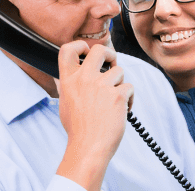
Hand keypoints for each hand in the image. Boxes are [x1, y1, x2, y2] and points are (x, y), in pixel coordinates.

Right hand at [55, 40, 133, 190]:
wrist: (88, 148)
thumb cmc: (78, 130)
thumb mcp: (65, 103)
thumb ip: (69, 86)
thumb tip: (70, 76)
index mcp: (68, 80)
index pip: (67, 49)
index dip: (80, 45)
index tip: (87, 52)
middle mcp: (84, 79)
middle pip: (100, 50)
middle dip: (110, 54)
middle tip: (112, 64)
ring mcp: (101, 87)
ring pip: (119, 71)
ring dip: (120, 84)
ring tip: (116, 101)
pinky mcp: (118, 96)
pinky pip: (129, 87)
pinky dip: (130, 99)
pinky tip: (124, 110)